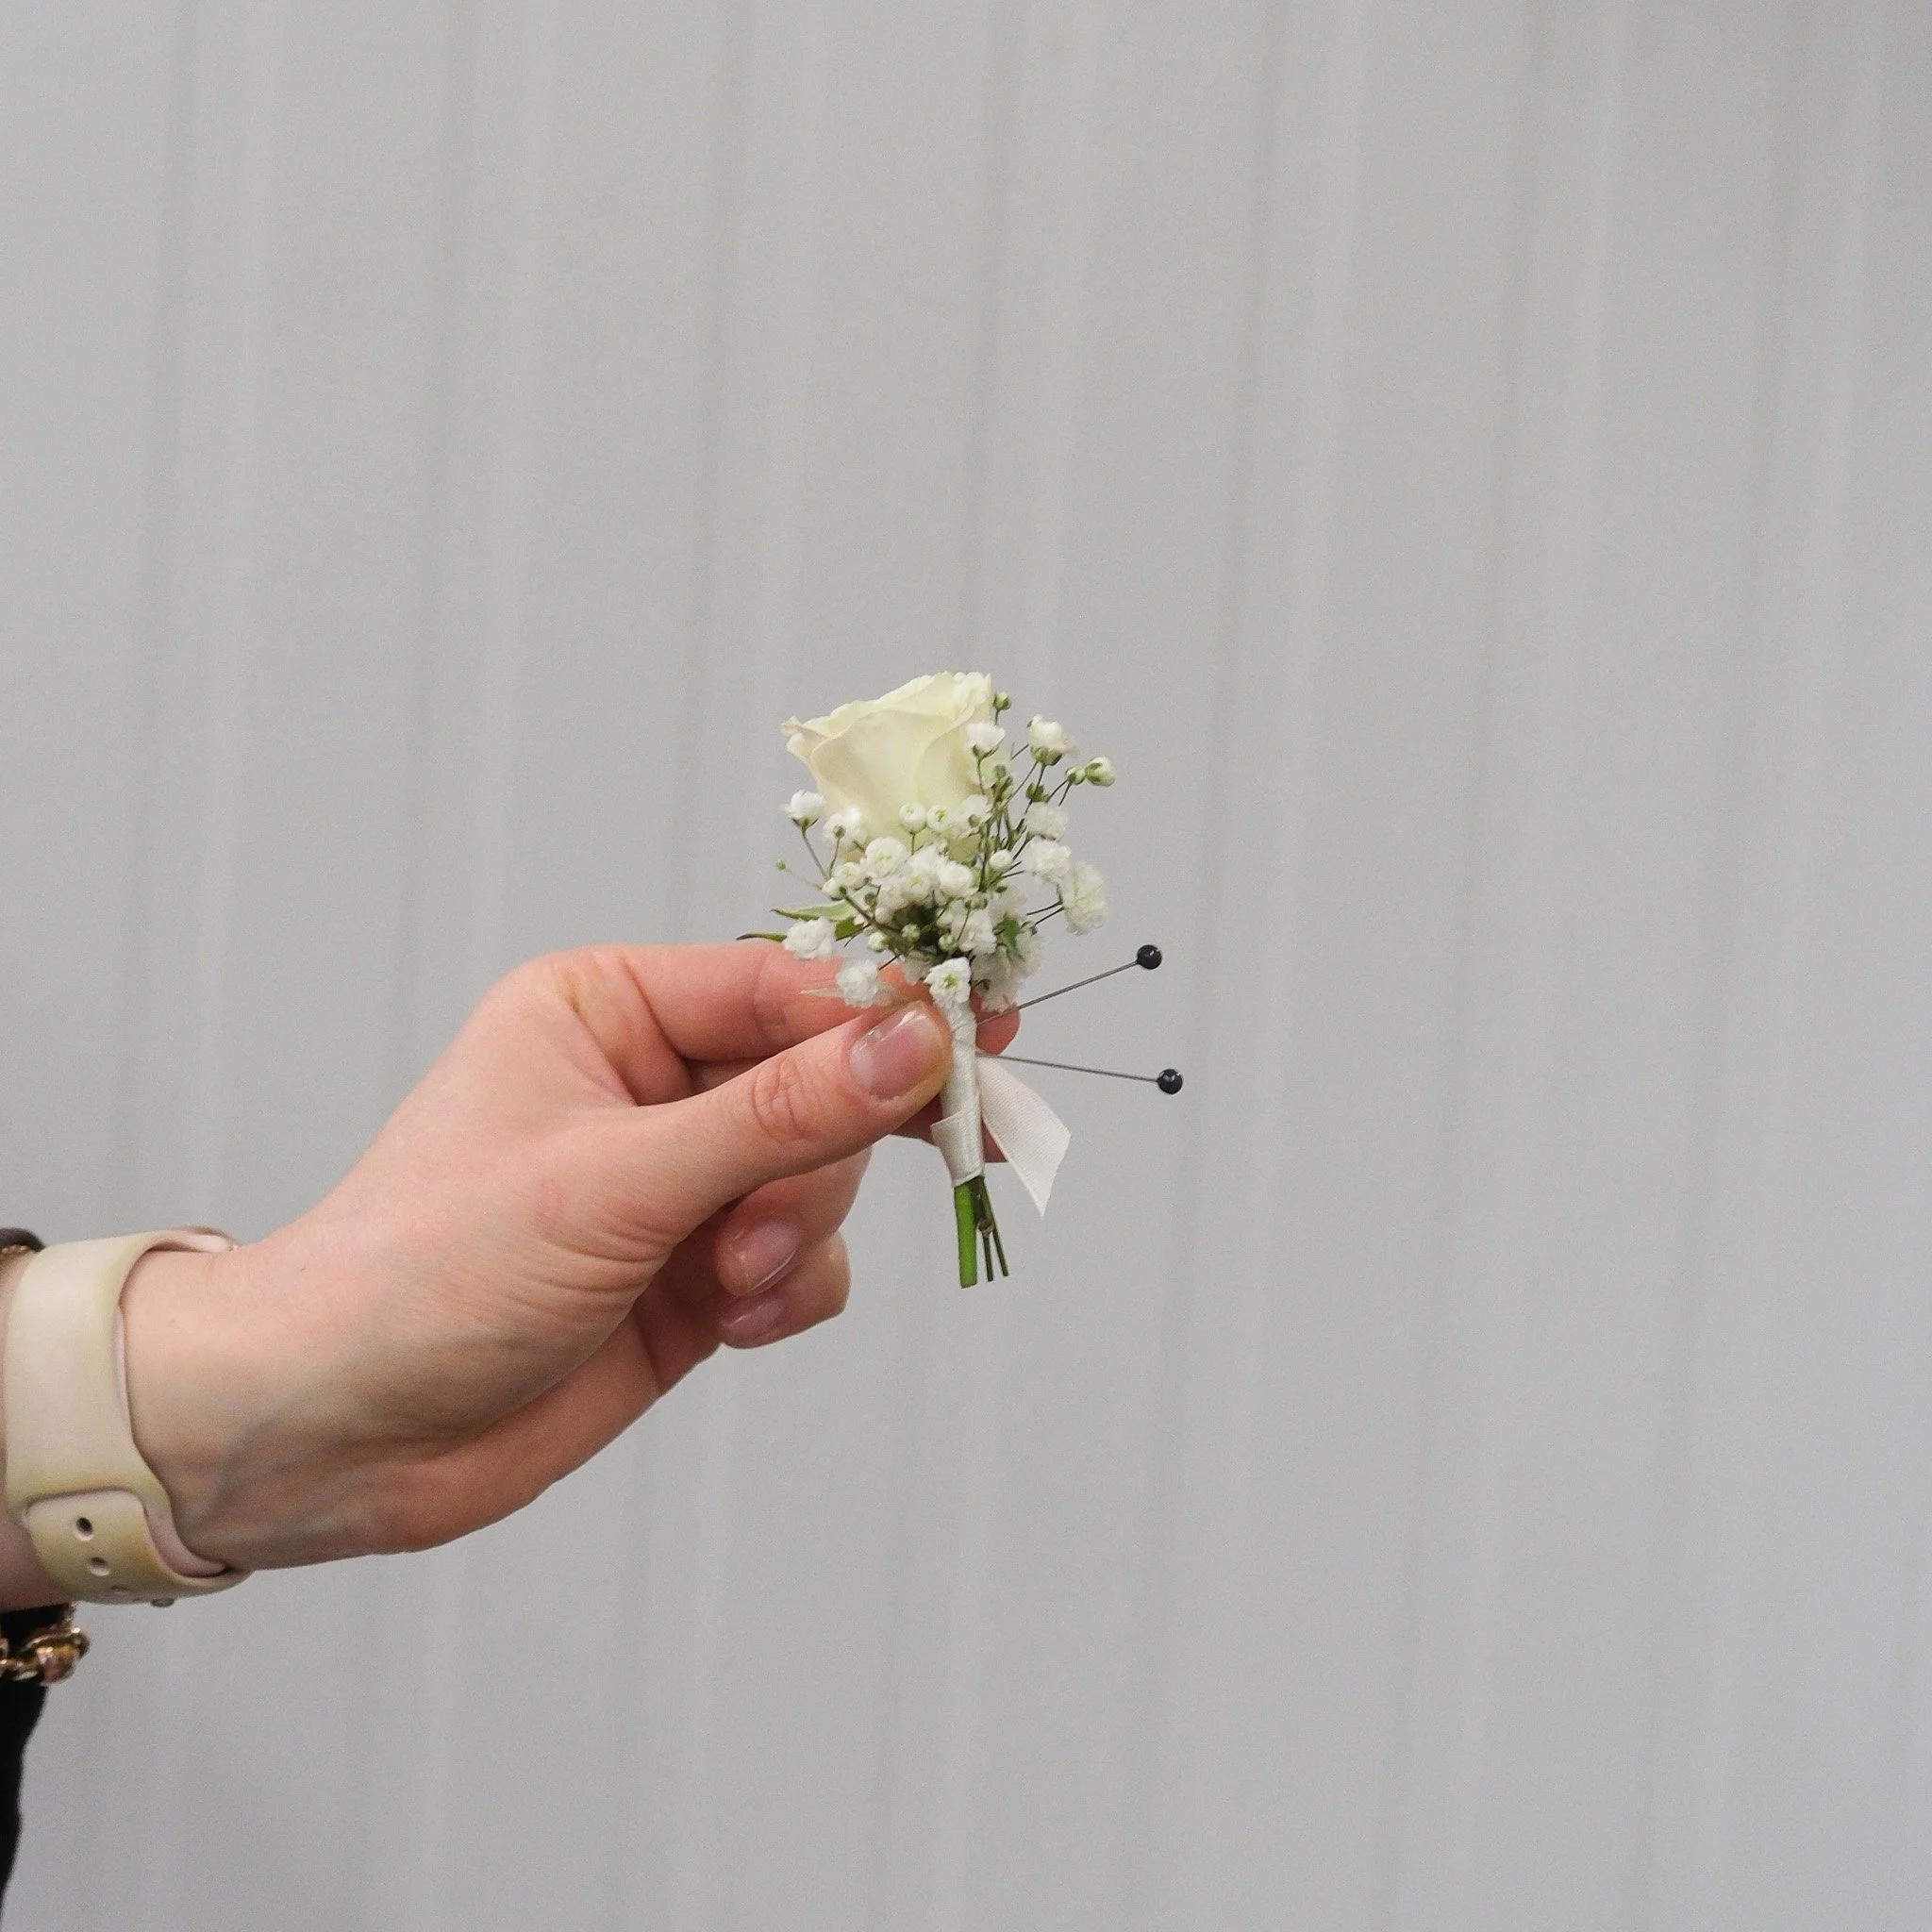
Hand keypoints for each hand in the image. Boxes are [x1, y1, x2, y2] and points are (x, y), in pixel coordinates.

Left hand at [113, 943, 1015, 1572]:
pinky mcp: (700, 1272)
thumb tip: (911, 1044)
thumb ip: (777, 1115)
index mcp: (610, 1010)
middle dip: (821, 1156)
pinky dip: (792, 1292)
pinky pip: (809, 1258)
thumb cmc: (427, 1271)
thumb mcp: (615, 1180)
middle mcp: (652, 1084)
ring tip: (727, 1287)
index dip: (883, 1010)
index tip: (977, 1038)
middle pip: (822, 1082)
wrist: (341, 1436)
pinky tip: (730, 1324)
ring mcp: (681, 1183)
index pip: (783, 984)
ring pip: (825, 1176)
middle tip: (797, 1215)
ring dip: (796, 1235)